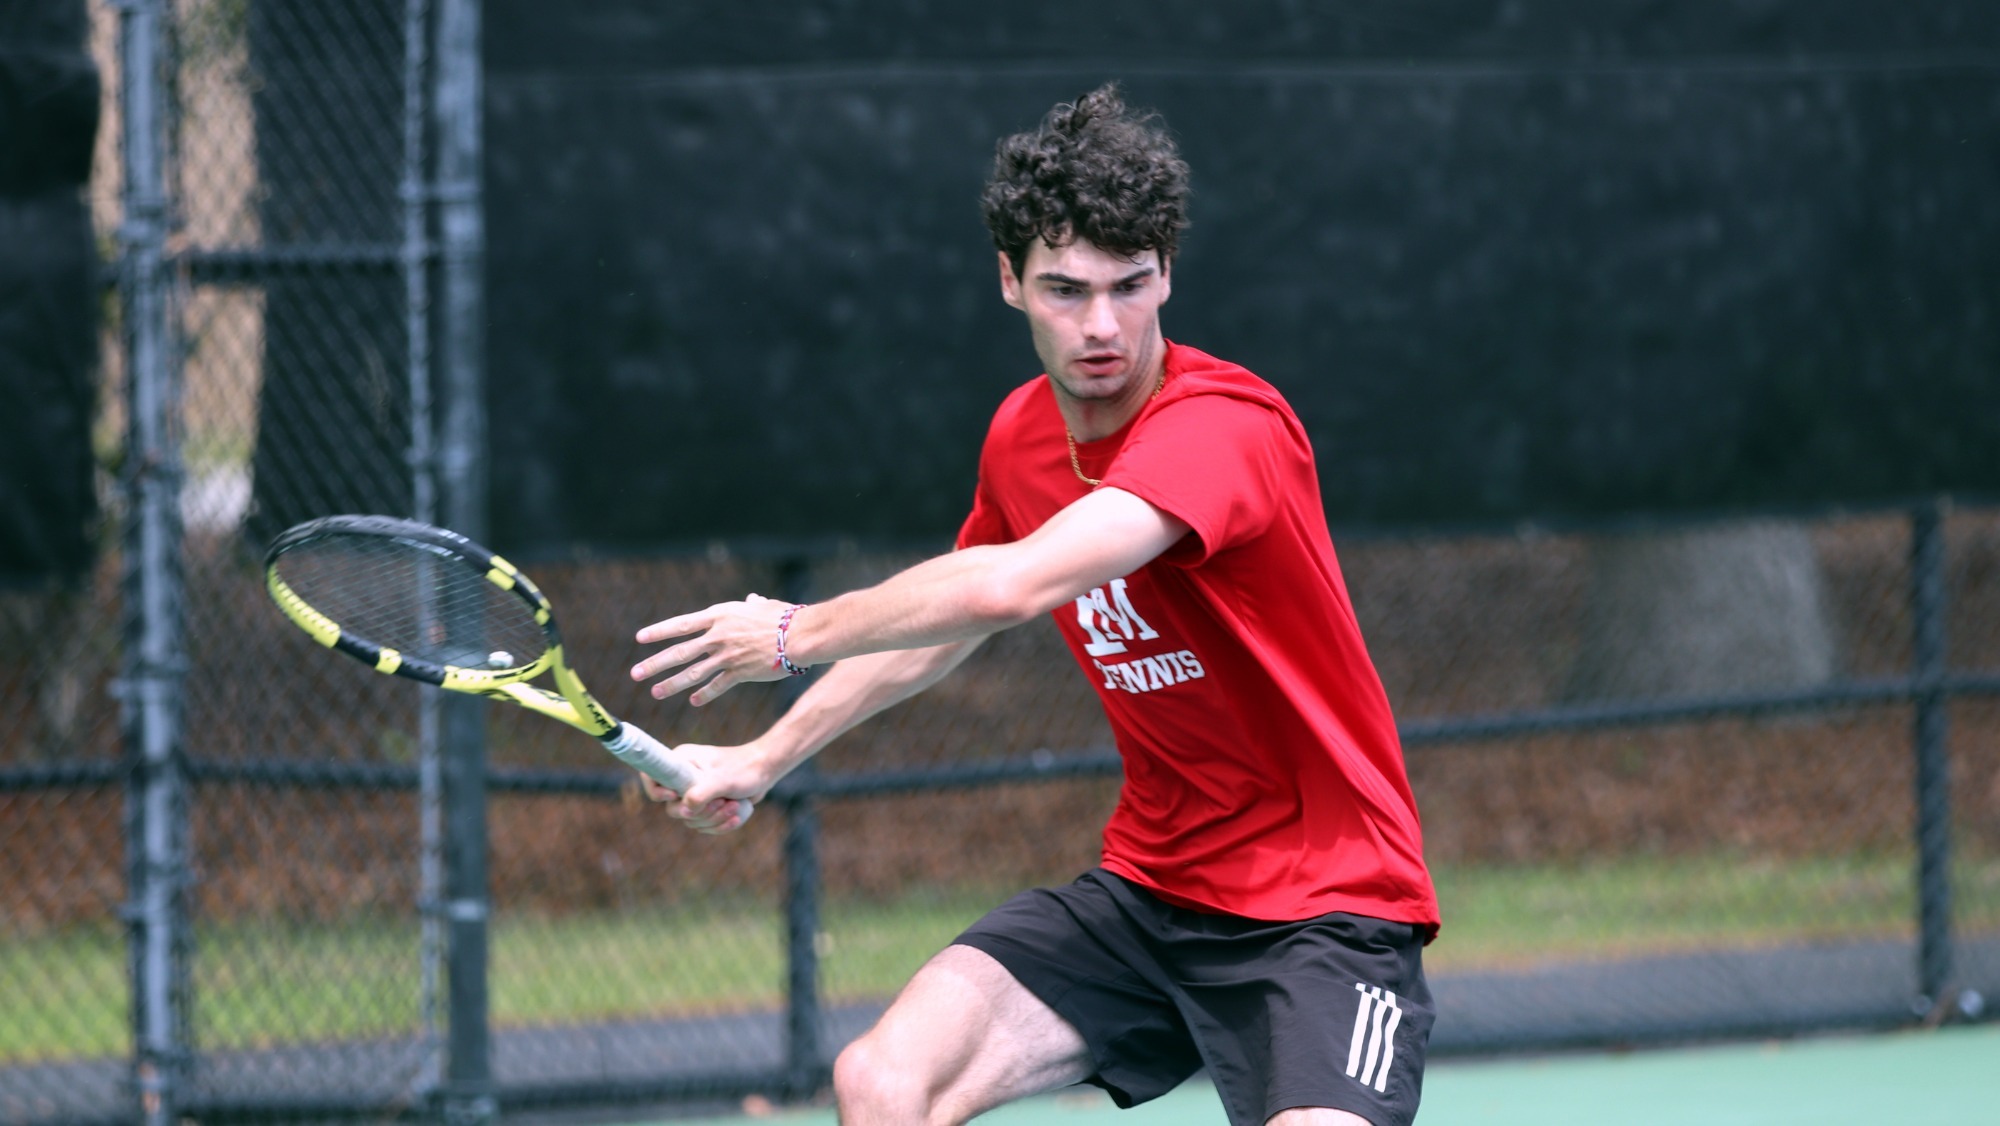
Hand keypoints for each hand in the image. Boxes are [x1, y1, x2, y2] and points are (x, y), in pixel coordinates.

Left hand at [631, 593, 795, 704]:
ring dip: (672, 684)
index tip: (639, 638)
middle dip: (655, 664)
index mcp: (719, 616)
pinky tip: (693, 701)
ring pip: (693, 672)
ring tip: (655, 692)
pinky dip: (704, 694)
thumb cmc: (785, 617)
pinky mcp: (740, 673)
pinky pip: (717, 686)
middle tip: (635, 674)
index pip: (681, 624)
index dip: (658, 632)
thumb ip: (753, 605)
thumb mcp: (764, 606)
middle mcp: (718, 636)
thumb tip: (752, 599)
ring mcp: (727, 656)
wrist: (799, 635)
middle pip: (679, 652)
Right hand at [637, 742, 769, 834]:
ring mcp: (693, 793)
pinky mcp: (706, 805)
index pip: (651, 777)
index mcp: (680, 762)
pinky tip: (736, 818)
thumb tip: (686, 809)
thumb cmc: (744, 769)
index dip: (657, 792)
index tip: (675, 797)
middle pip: (672, 808)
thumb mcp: (723, 780)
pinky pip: (704, 824)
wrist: (765, 771)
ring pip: (691, 819)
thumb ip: (702, 793)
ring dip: (714, 819)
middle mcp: (682, 778)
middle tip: (720, 803)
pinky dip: (720, 825)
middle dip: (698, 812)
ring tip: (734, 806)